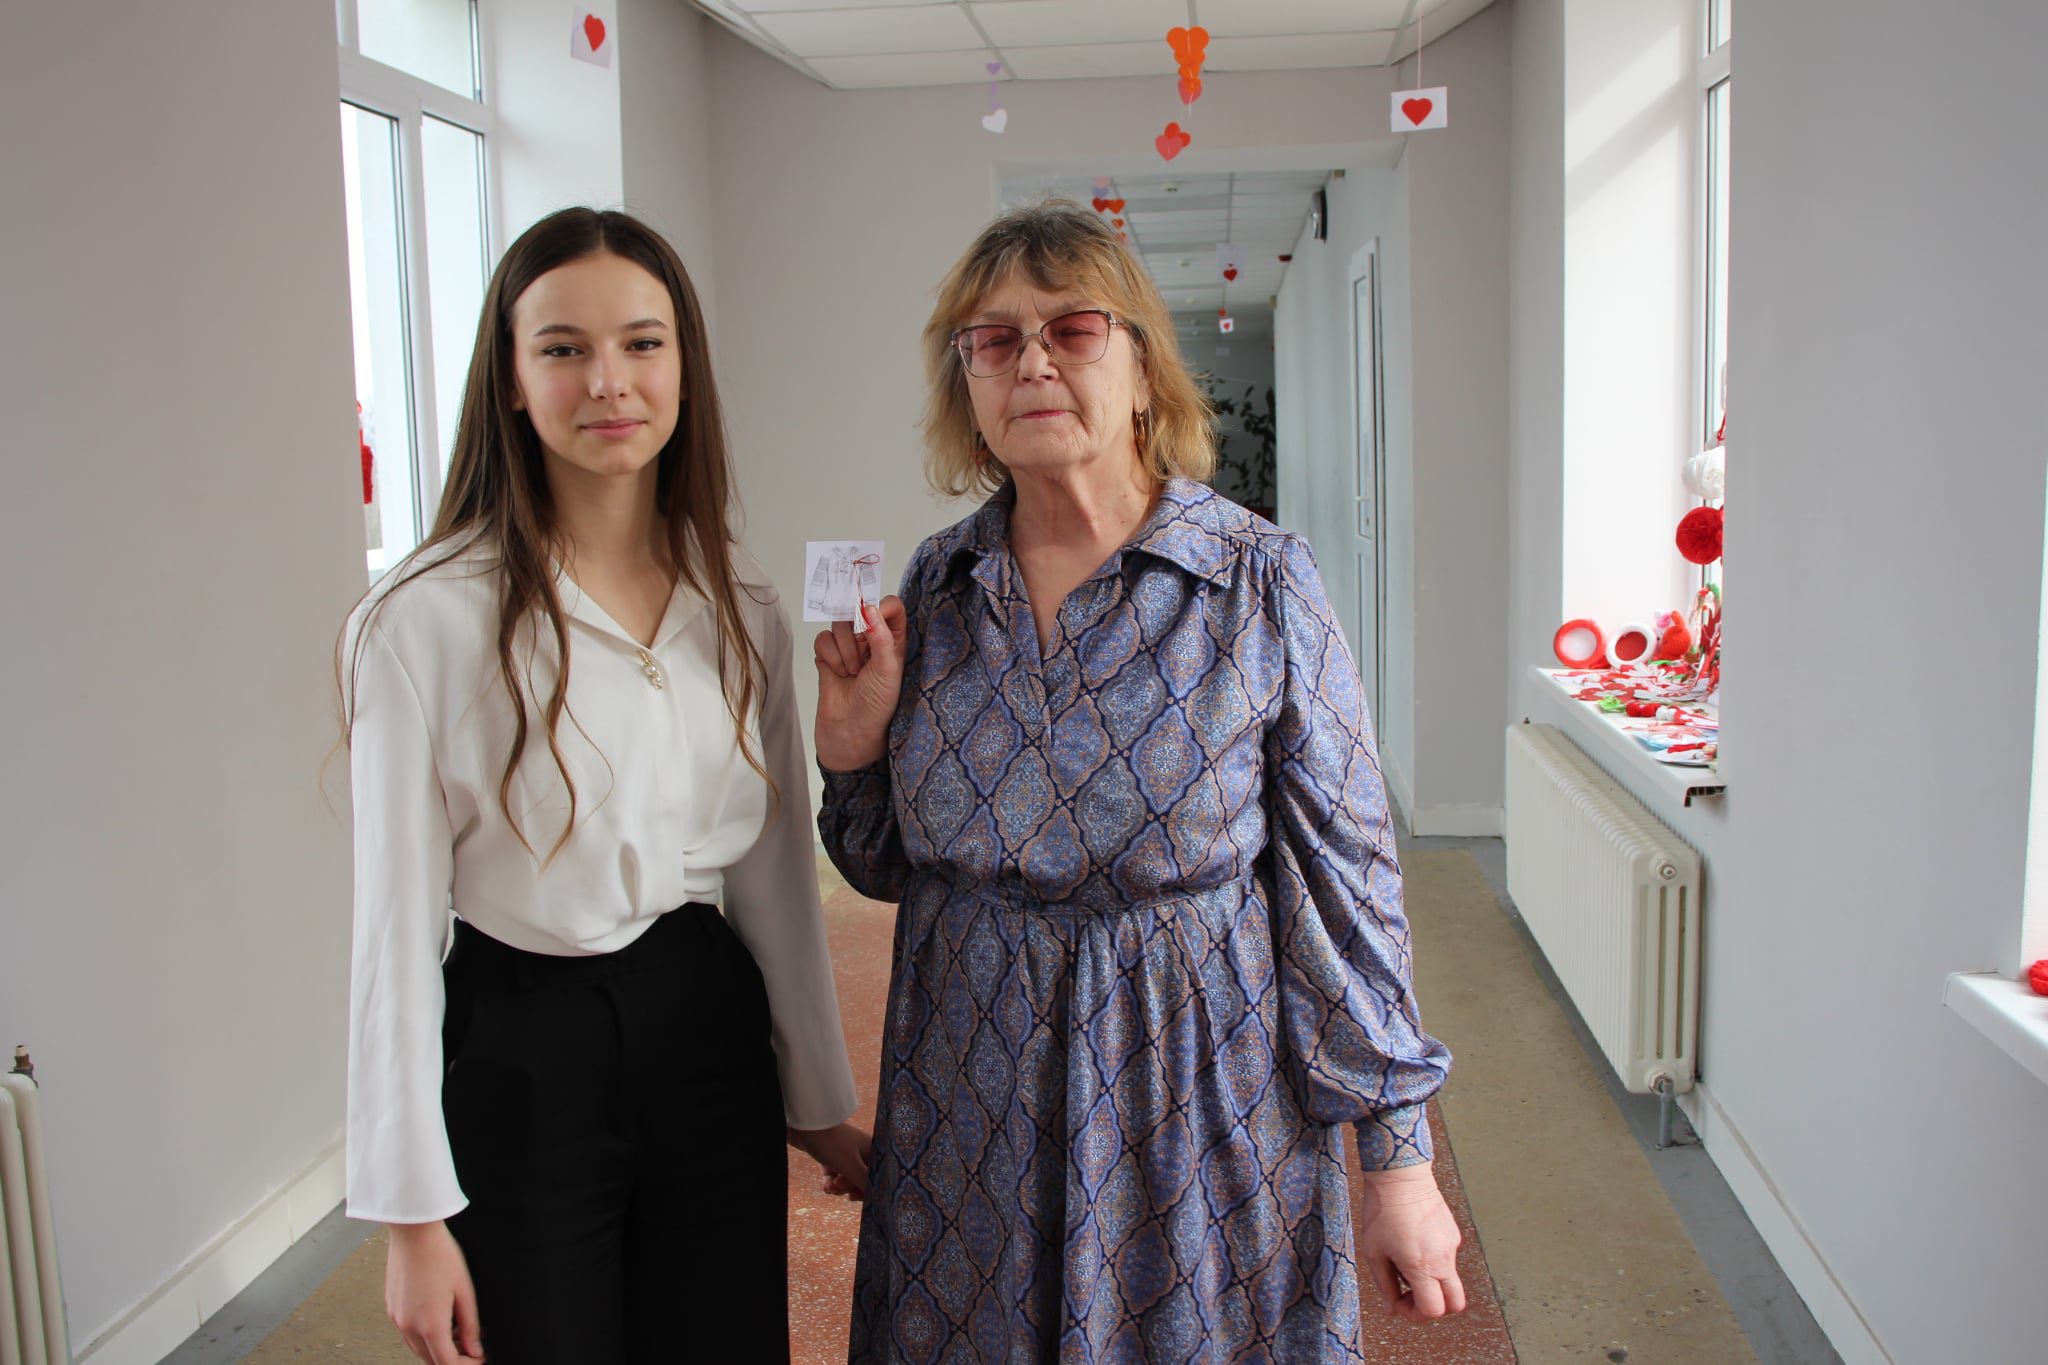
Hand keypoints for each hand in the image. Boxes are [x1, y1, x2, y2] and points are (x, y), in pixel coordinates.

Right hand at [385, 1220, 484, 1361]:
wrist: (414, 1233)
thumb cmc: (439, 1254)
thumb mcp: (465, 1291)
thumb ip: (471, 1325)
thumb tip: (475, 1349)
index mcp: (430, 1324)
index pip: (447, 1363)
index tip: (478, 1358)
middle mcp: (409, 1326)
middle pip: (431, 1360)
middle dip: (452, 1357)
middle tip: (471, 1345)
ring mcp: (397, 1319)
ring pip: (418, 1349)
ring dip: (437, 1347)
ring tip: (457, 1328)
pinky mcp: (391, 1309)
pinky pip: (408, 1334)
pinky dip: (424, 1335)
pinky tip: (439, 1318)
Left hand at [787, 1121, 871, 1200]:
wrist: (805, 1125)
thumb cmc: (832, 1143)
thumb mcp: (851, 1166)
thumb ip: (866, 1184)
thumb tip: (879, 1198)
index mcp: (873, 1150)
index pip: (879, 1176)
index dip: (870, 1189)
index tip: (857, 1195)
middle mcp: (862, 1152)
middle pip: (863, 1180)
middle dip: (850, 1187)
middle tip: (839, 1185)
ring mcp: (846, 1154)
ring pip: (848, 1180)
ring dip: (839, 1187)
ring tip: (831, 1185)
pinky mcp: (832, 1157)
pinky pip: (836, 1177)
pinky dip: (831, 1184)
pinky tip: (825, 1186)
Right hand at [813, 597, 907, 772]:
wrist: (850, 733)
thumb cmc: (877, 706)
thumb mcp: (888, 669)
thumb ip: (881, 637)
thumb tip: (870, 608)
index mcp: (894, 640)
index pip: (891, 606)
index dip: (880, 608)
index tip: (872, 620)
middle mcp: (871, 640)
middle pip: (858, 612)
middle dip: (857, 636)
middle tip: (863, 660)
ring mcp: (848, 647)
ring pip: (838, 625)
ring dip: (844, 650)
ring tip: (852, 672)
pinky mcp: (828, 656)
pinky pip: (822, 639)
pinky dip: (829, 656)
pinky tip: (838, 673)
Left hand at [1355, 1162, 1465, 1321]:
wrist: (1401, 1175)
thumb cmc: (1382, 1211)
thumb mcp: (1374, 1252)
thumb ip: (1385, 1285)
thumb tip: (1391, 1309)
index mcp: (1423, 1267)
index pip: (1434, 1310)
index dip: (1415, 1315)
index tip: (1399, 1302)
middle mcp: (1444, 1259)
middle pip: (1455, 1304)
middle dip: (1434, 1307)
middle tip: (1410, 1293)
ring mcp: (1452, 1246)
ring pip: (1450, 1280)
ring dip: (1431, 1282)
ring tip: (1404, 1261)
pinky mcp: (1453, 1233)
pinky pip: (1447, 1259)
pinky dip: (1433, 1263)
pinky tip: (1412, 1243)